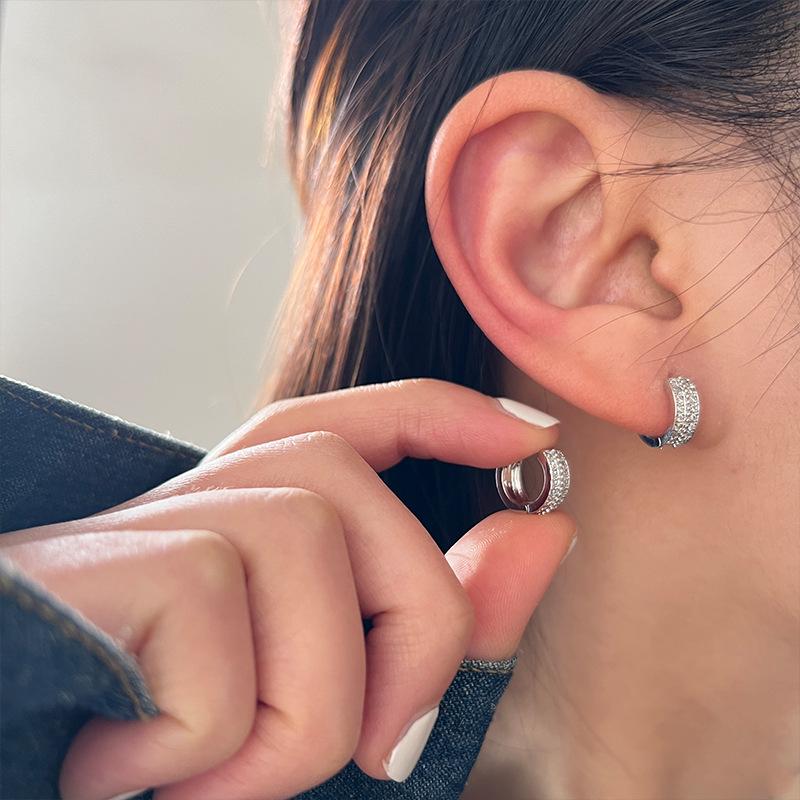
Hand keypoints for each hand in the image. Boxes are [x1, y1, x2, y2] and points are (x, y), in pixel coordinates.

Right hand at [3, 379, 574, 799]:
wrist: (14, 732)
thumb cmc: (167, 717)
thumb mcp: (316, 677)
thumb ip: (434, 609)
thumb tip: (547, 530)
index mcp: (265, 506)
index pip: (369, 420)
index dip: (452, 418)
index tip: (528, 438)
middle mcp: (219, 492)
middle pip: (372, 524)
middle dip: (408, 649)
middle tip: (378, 749)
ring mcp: (168, 522)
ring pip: (312, 593)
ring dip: (290, 731)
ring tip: (212, 768)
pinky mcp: (124, 569)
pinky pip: (226, 666)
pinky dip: (211, 754)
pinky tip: (137, 760)